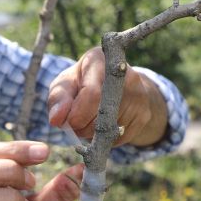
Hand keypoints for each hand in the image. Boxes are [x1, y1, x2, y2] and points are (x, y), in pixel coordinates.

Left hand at [48, 47, 167, 146]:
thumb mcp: (65, 84)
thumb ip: (58, 99)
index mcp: (102, 61)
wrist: (115, 85)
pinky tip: (103, 126)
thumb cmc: (81, 82)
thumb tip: (56, 120)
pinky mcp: (144, 114)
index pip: (92, 94)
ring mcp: (139, 95)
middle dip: (83, 127)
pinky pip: (120, 138)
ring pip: (110, 129)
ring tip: (90, 121)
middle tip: (76, 124)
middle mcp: (126, 75)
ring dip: (93, 134)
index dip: (77, 115)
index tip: (69, 123)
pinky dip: (106, 139)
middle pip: (101, 115)